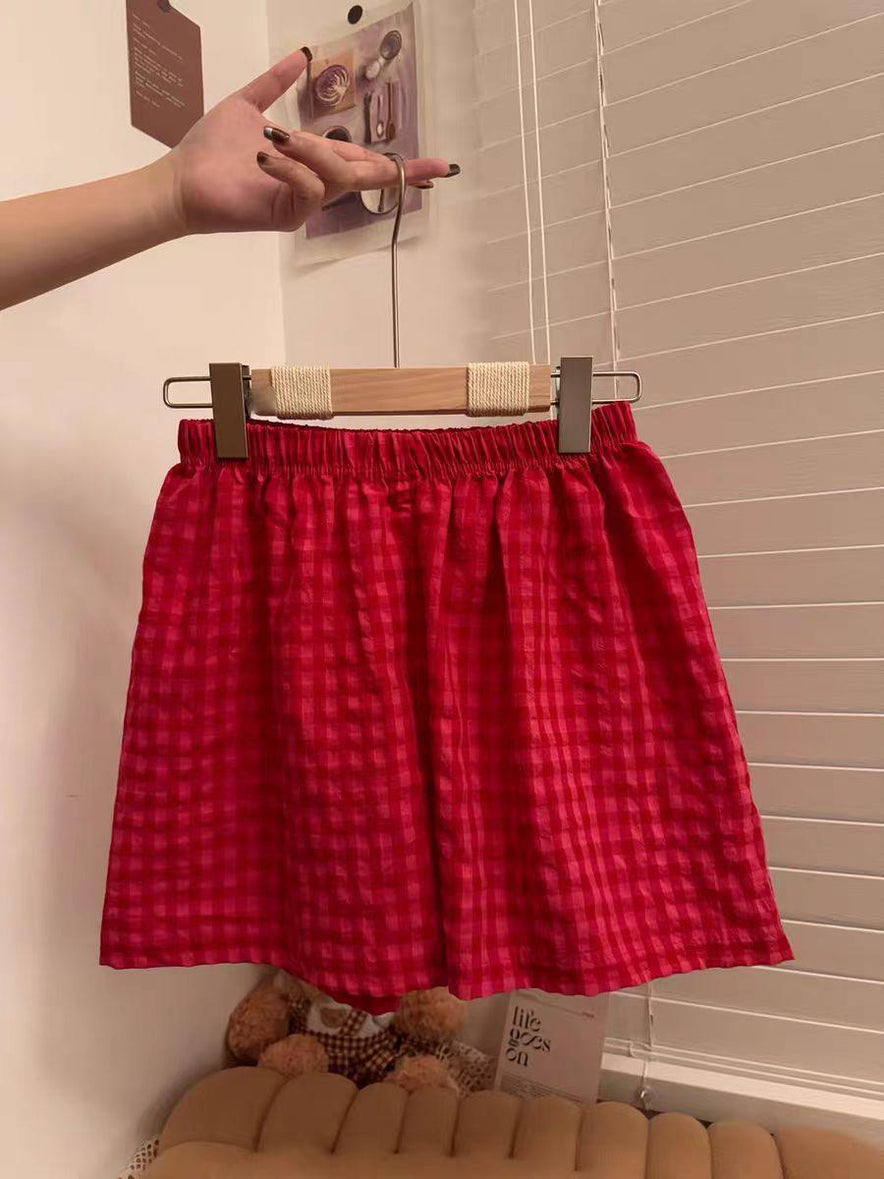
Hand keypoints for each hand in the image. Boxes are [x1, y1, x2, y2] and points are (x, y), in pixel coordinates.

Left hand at [162, 48, 453, 234]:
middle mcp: (315, 187)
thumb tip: (299, 58)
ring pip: (339, 177)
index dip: (401, 164)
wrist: (182, 179)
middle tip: (437, 167)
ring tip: (276, 137)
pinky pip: (308, 189)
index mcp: (313, 163)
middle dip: (399, 170)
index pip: (365, 162)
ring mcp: (303, 205)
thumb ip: (274, 84)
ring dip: (312, 151)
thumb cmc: (210, 150)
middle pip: (368, 177)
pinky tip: (263, 154)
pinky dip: (289, 166)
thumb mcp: (248, 105)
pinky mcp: (287, 217)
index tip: (440, 167)